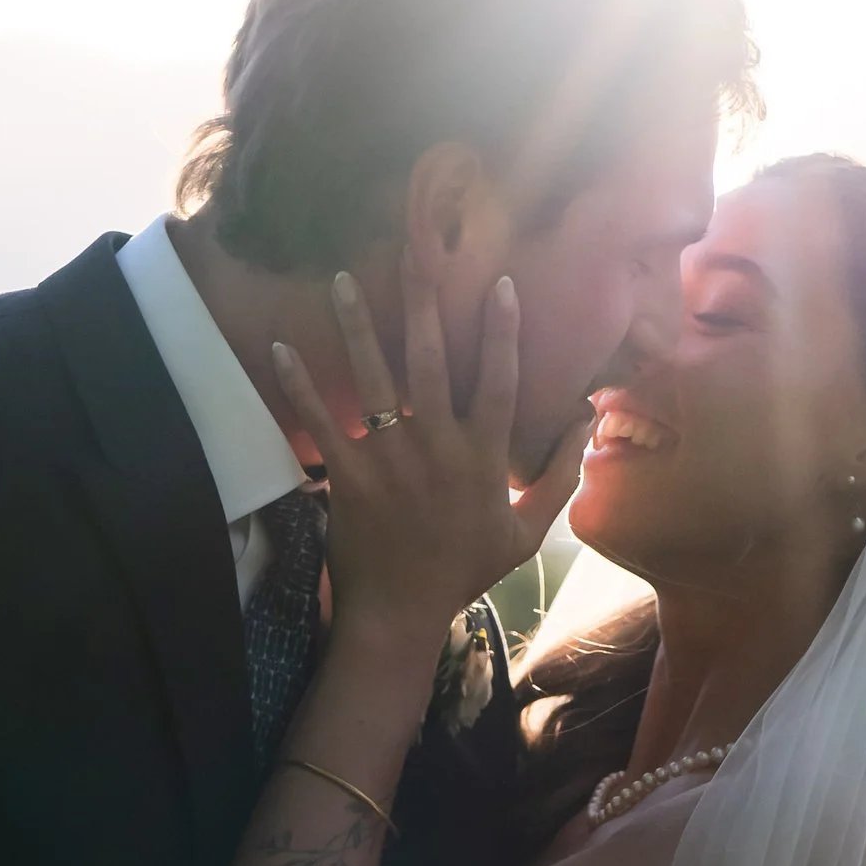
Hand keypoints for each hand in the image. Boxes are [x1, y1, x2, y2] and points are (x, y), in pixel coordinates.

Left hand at [272, 254, 584, 650]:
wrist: (401, 614)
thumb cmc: (466, 570)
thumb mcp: (527, 531)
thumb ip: (558, 474)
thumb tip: (585, 419)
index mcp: (483, 458)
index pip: (498, 381)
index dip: (502, 331)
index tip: (501, 282)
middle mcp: (437, 450)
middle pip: (430, 362)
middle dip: (423, 303)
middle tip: (415, 251)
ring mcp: (390, 461)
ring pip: (374, 381)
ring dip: (356, 327)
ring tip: (343, 279)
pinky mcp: (348, 476)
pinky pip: (320, 423)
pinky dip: (299, 386)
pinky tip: (279, 348)